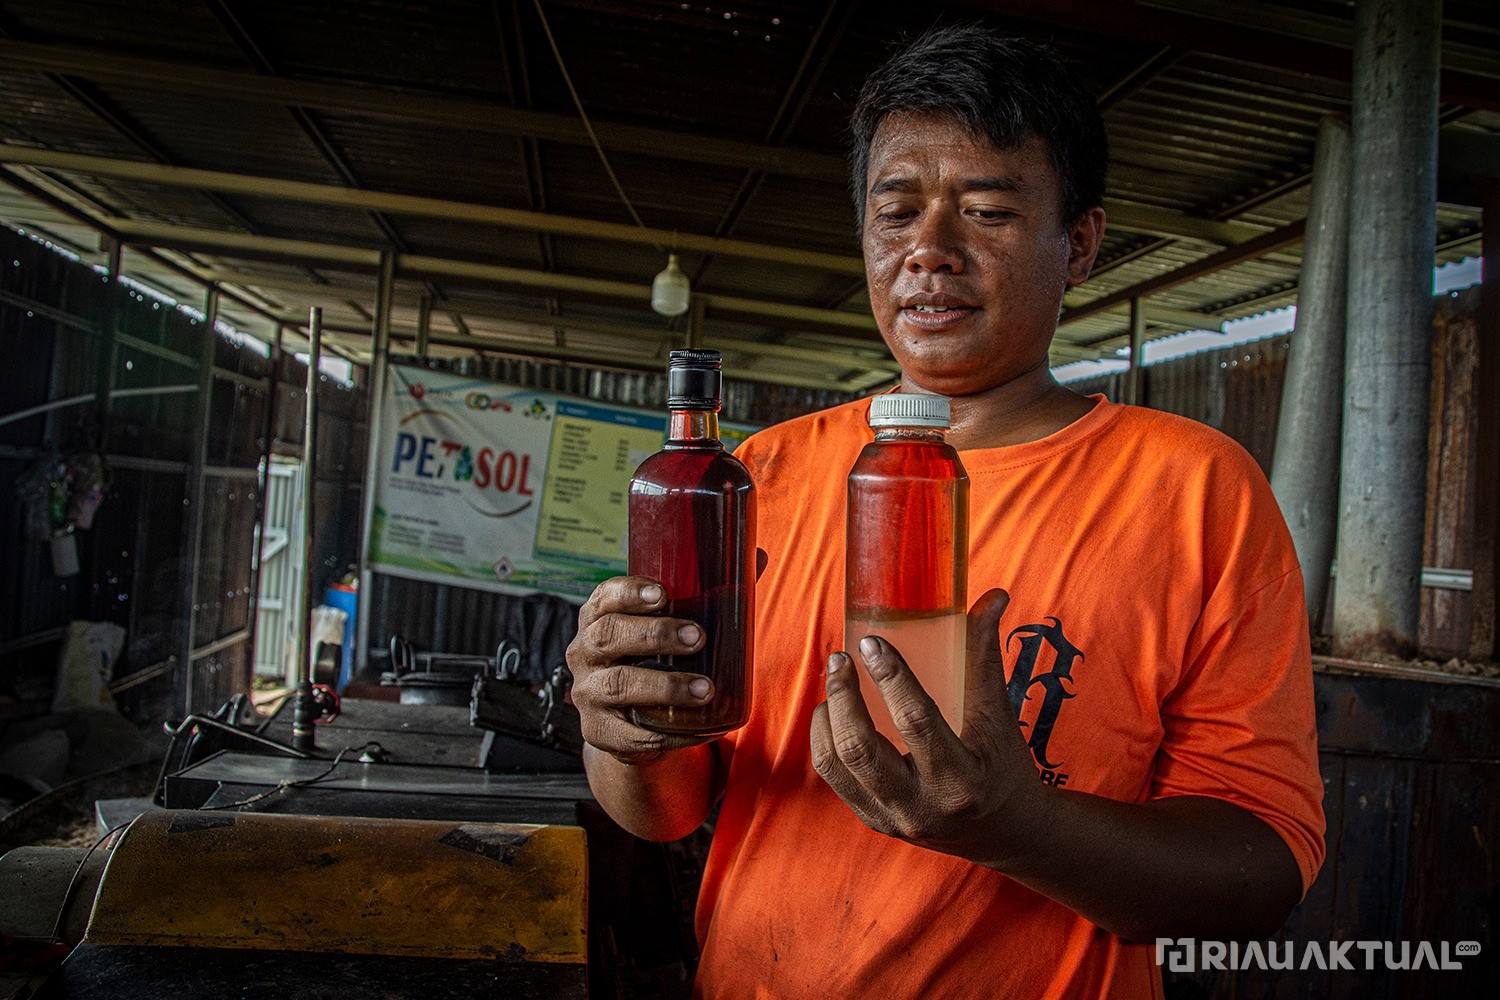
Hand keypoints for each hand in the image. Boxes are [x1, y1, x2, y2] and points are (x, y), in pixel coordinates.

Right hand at [566, 576, 714, 764]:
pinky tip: (698, 728)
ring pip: (617, 685)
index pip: (604, 596)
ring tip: (705, 688)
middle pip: (607, 636)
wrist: (635, 721)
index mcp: (599, 617)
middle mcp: (584, 652)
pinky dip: (667, 733)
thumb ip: (709, 594)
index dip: (630, 593)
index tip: (663, 594)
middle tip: (696, 637)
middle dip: (654, 634)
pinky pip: (629, 734)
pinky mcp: (599, 732)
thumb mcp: (672, 625)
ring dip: (664, 685)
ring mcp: (588, 694)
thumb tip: (758, 556)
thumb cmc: (659, 659)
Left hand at [809, 589, 1043, 865]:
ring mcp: (892, 818)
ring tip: (835, 681)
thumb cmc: (1005, 766)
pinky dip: (825, 739)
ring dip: (828, 715)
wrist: (1006, 833)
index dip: (890, 678)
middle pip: (861, 749)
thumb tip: (992, 596)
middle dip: (843, 696)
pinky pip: (833, 777)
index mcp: (960, 779)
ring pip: (837, 764)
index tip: (870, 642)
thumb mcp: (1000, 715)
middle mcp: (921, 805)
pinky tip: (833, 713)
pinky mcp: (874, 820)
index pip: (916, 722)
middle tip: (839, 658)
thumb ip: (985, 655)